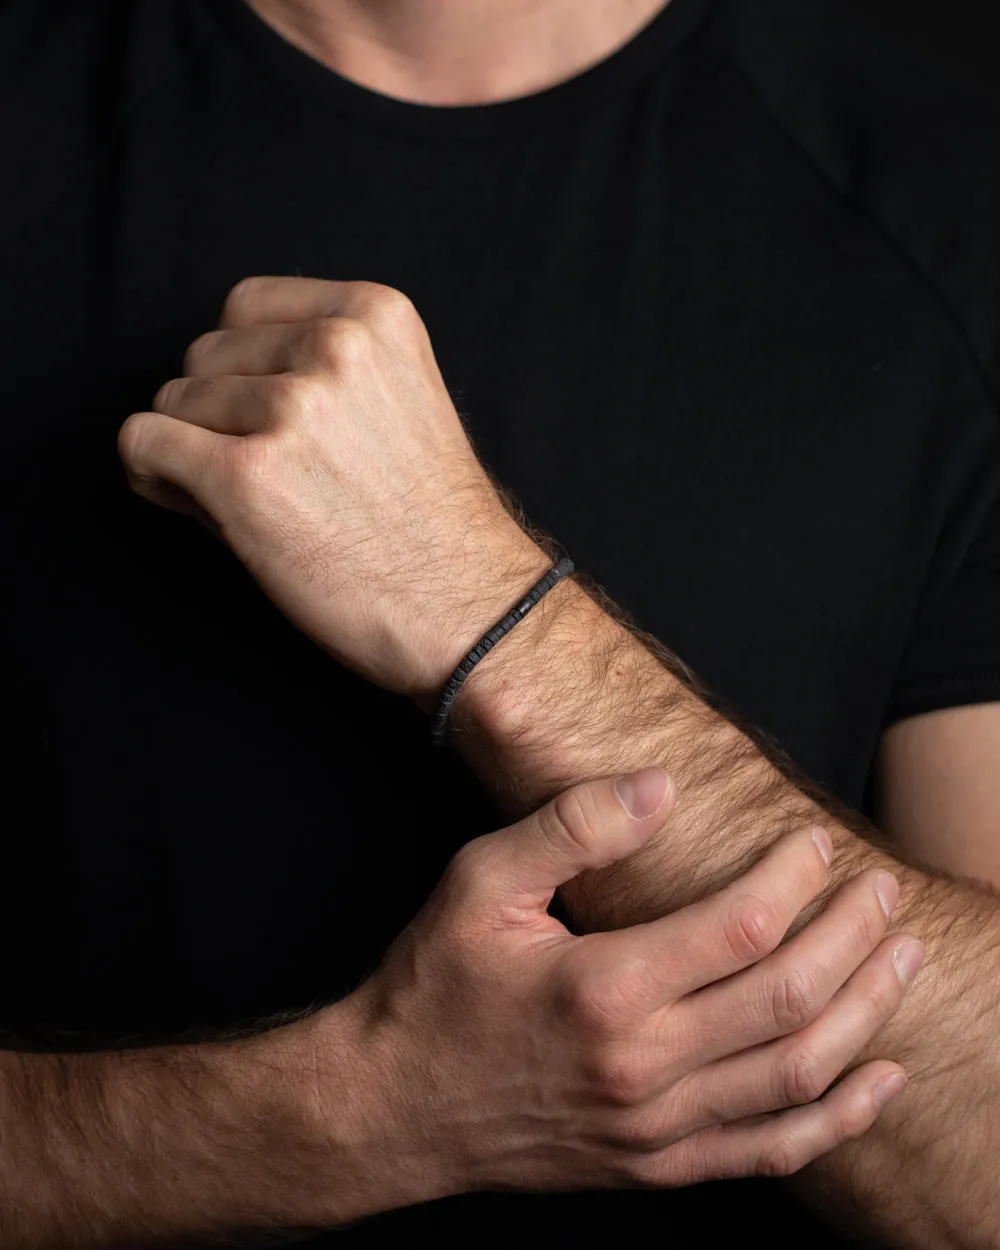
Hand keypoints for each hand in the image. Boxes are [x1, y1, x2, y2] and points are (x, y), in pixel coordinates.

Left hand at [119, 277, 547, 696]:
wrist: (468, 610)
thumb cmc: (432, 525)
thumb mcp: (399, 400)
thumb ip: (320, 369)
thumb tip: (207, 384)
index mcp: (375, 316)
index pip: (246, 305)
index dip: (243, 367)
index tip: (269, 419)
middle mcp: (333, 347)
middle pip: (204, 354)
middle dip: (218, 414)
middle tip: (268, 474)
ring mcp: (290, 409)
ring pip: (171, 402)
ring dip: (193, 452)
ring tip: (255, 503)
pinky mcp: (246, 476)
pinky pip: (143, 445)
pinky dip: (156, 478)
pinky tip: (203, 510)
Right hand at [314, 767, 920, 1216]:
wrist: (392, 1106)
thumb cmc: (434, 984)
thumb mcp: (480, 883)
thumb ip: (571, 828)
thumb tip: (659, 787)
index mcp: (603, 988)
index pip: (742, 928)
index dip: (795, 877)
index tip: (816, 842)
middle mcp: (641, 1066)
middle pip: (789, 997)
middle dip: (852, 935)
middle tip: (882, 891)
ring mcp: (655, 1128)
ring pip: (797, 1072)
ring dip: (868, 1013)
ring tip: (903, 959)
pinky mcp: (657, 1166)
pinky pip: (772, 1151)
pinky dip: (839, 1118)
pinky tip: (881, 1080)